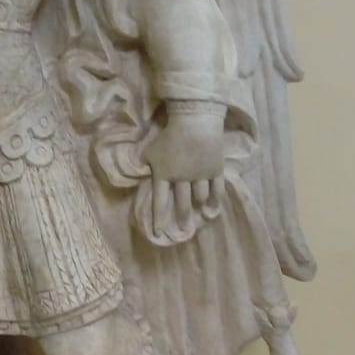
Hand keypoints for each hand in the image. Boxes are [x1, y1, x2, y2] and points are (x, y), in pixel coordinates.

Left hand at [143, 106, 224, 242]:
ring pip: (199, 197)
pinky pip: (216, 190)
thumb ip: (143, 163)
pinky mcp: (215, 170)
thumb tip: (137, 172)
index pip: (159, 202)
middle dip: (181, 218)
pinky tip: (213, 209)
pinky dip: (215, 201)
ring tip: (199, 214)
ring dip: (198, 206)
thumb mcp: (150, 149)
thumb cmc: (169, 133)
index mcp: (164, 175)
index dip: (158, 219)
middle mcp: (182, 179)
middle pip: (182, 204)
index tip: (158, 233)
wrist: (195, 120)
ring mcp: (200, 176)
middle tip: (183, 229)